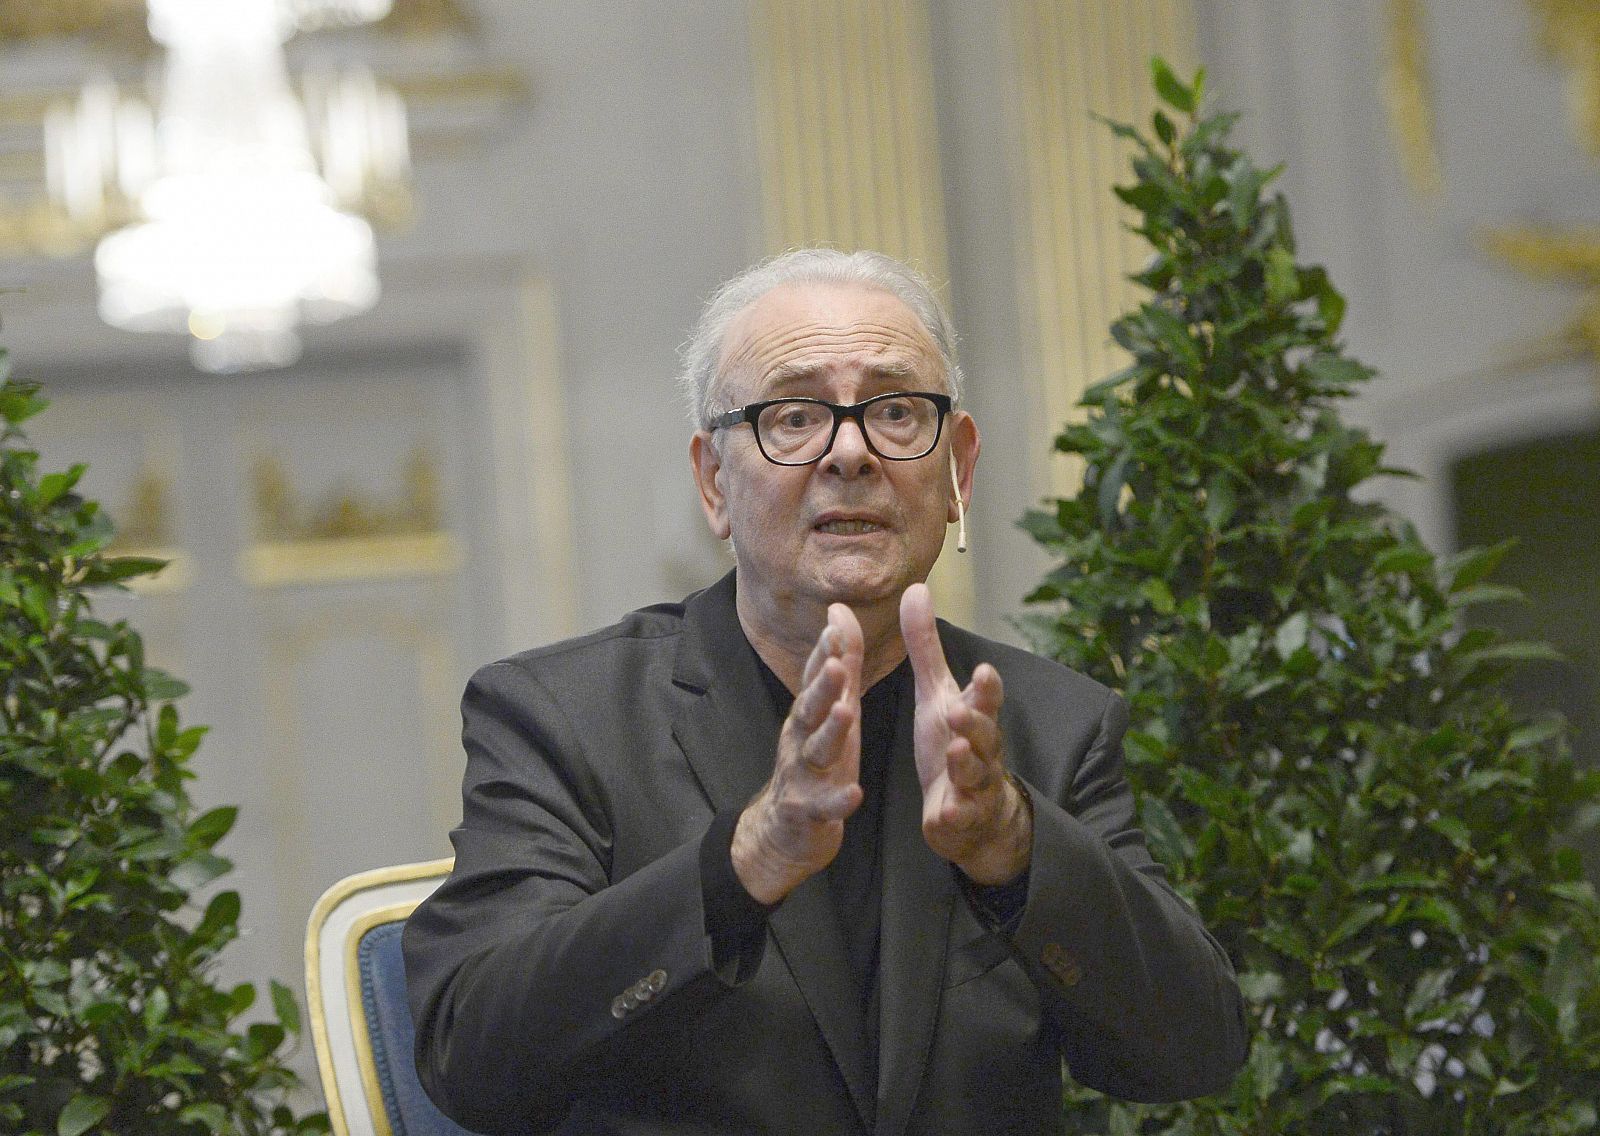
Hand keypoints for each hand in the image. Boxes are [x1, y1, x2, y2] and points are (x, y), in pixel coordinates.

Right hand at [732, 605, 864, 904]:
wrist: (783, 829)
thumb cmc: (816, 760)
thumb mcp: (832, 708)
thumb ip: (840, 663)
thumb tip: (839, 611)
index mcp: (810, 714)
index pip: (815, 678)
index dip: (824, 653)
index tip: (835, 626)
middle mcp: (801, 738)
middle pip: (810, 709)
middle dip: (822, 686)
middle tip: (835, 664)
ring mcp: (801, 775)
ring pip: (815, 750)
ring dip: (830, 732)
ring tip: (847, 713)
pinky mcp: (807, 811)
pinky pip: (823, 806)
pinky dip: (837, 801)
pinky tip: (853, 794)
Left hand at [900, 583, 1030, 884]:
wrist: (975, 812)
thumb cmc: (953, 742)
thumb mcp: (936, 693)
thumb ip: (925, 647)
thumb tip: (917, 588)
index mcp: (973, 716)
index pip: (986, 699)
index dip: (986, 688)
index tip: (983, 670)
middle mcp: (981, 750)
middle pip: (985, 734)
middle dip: (975, 722)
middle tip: (959, 710)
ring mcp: (973, 786)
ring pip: (975, 775)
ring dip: (967, 764)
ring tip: (956, 753)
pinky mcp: (959, 819)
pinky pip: (959, 818)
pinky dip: (954, 815)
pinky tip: (944, 813)